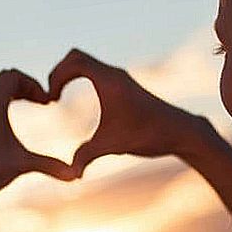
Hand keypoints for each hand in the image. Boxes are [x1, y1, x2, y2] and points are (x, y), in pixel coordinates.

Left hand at [0, 68, 77, 210]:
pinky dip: (4, 100)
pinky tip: (13, 119)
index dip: (34, 84)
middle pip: (5, 77)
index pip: (13, 75)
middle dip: (26, 85)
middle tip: (42, 101)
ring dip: (14, 91)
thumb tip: (76, 176)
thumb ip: (50, 166)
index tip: (47, 102)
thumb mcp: (22, 164)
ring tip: (31, 104)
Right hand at [47, 48, 200, 177]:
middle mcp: (114, 74)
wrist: (179, 131)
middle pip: (76, 56)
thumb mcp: (113, 146)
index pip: (74, 62)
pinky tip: (78, 100)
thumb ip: (87, 156)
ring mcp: (119, 78)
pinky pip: (95, 72)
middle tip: (51, 95)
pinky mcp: (124, 86)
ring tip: (58, 96)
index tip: (52, 100)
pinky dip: (80, 78)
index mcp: (110, 81)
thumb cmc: (148, 134)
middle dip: (58, 72)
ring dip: (69, 74)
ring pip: (86, 63)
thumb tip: (70, 174)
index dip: (56, 76)